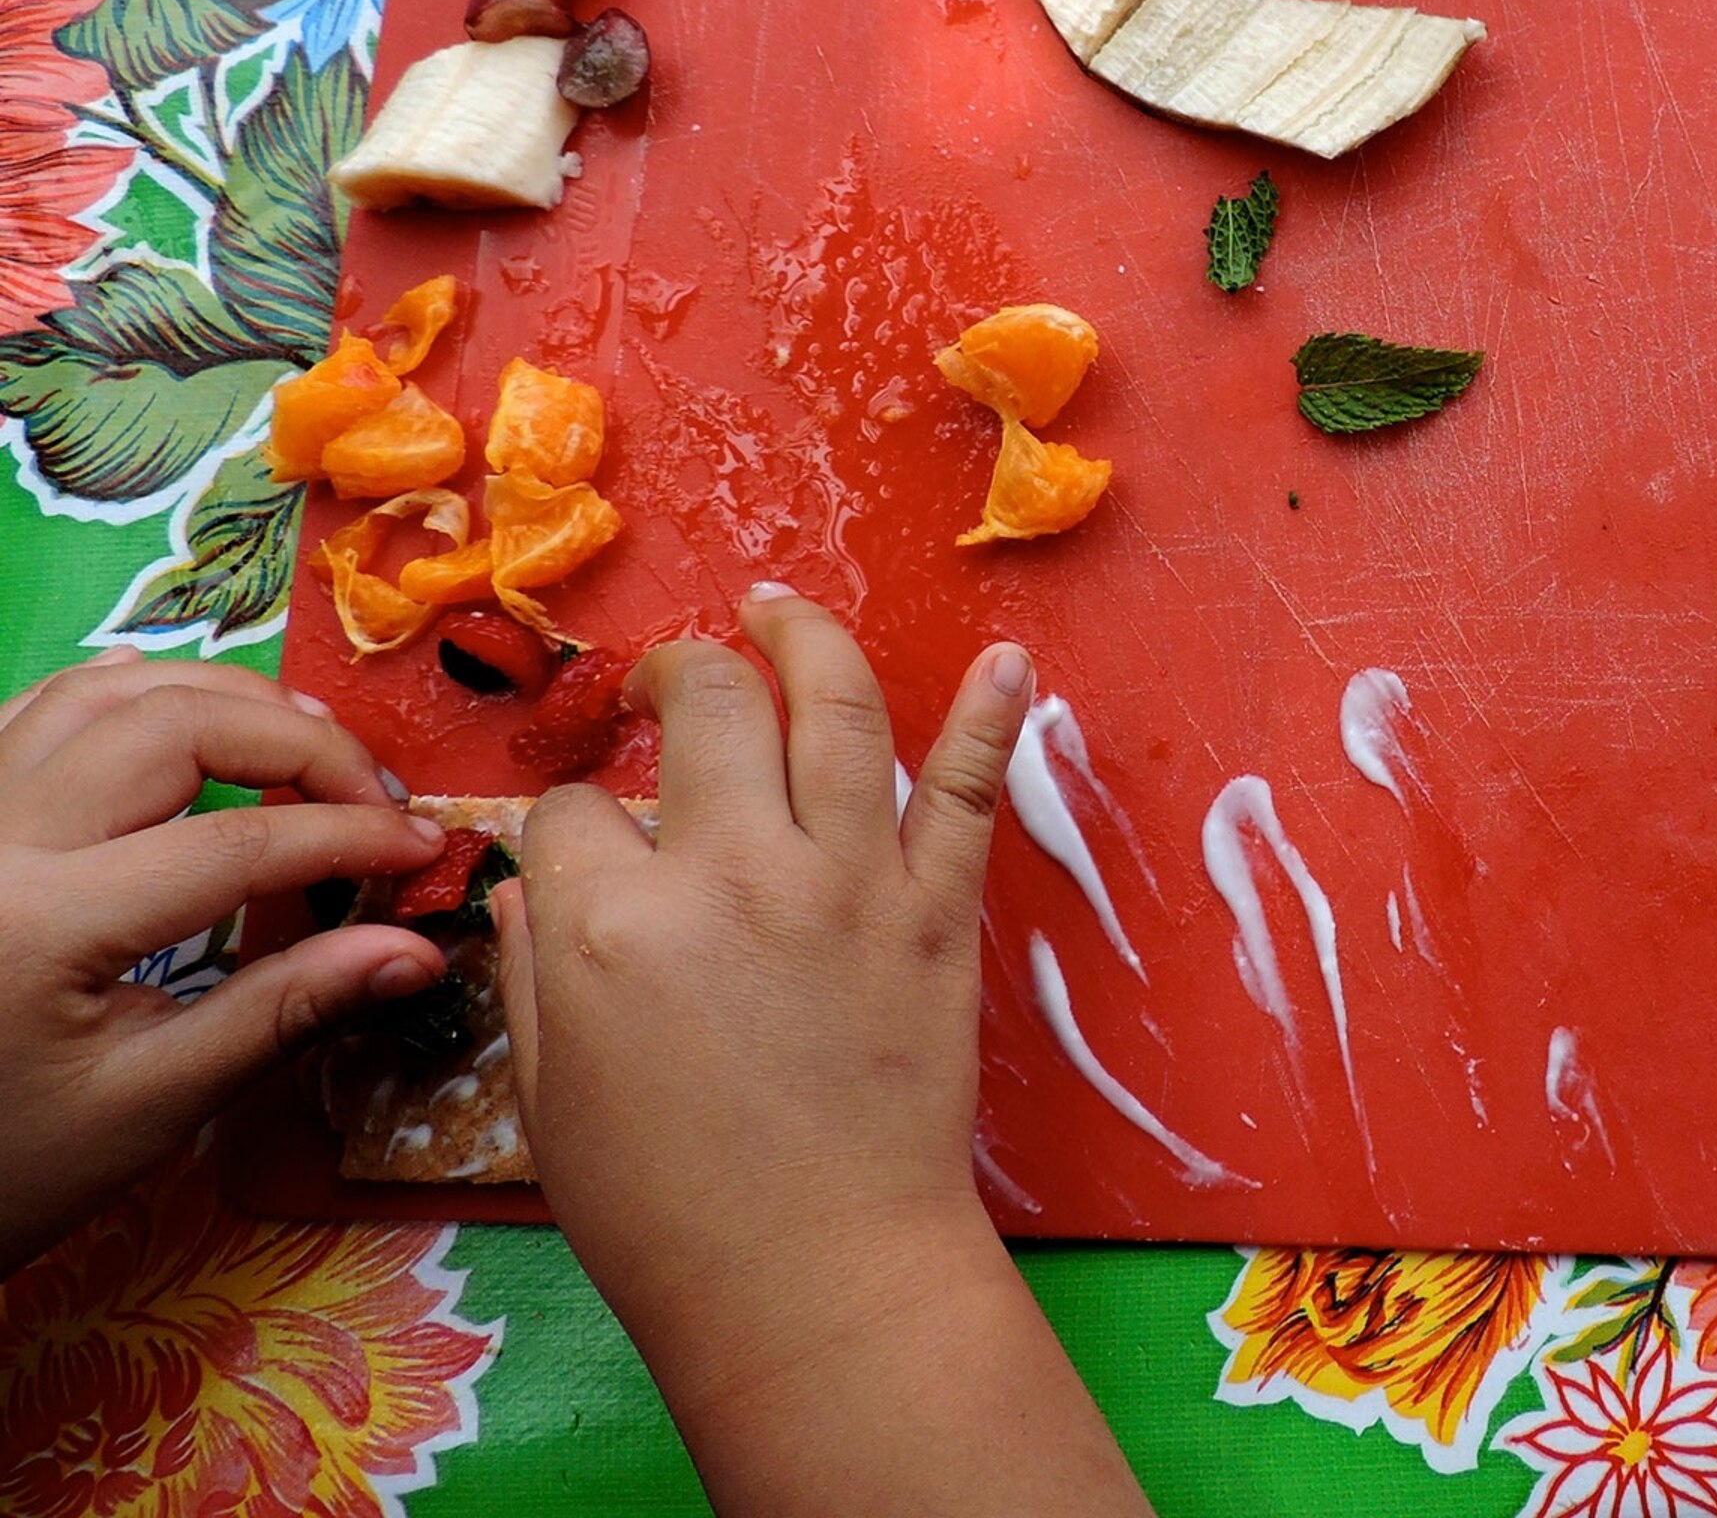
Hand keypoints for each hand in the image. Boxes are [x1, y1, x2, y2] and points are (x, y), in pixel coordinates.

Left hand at [0, 652, 448, 1274]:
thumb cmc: (9, 1166)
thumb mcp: (148, 1107)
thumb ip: (284, 1012)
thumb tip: (416, 951)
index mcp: (42, 924)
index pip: (236, 844)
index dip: (350, 837)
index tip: (423, 852)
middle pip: (177, 724)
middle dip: (302, 744)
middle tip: (374, 799)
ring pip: (107, 693)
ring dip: (223, 699)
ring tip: (307, 744)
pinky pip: (35, 709)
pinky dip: (122, 690)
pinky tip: (177, 702)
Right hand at [497, 588, 1147, 1517]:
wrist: (817, 1279)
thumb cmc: (667, 1210)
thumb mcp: (547, 1093)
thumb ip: (537, 968)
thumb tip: (536, 883)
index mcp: (612, 921)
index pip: (572, 811)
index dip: (568, 823)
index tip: (583, 847)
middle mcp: (731, 873)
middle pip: (703, 708)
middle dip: (673, 675)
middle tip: (670, 681)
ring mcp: (846, 881)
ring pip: (833, 705)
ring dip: (805, 637)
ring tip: (779, 609)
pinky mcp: (938, 912)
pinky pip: (970, 787)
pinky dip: (995, 714)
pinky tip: (1009, 658)